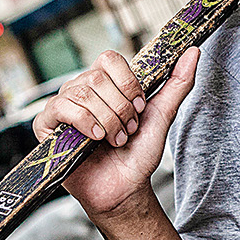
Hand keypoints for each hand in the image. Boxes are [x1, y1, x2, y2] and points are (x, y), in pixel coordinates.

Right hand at [32, 48, 199, 220]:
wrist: (124, 187)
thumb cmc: (138, 154)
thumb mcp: (162, 115)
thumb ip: (178, 83)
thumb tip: (193, 52)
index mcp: (106, 84)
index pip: (110, 59)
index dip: (128, 83)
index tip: (140, 108)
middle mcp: (82, 90)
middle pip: (97, 77)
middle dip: (121, 109)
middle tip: (128, 130)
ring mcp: (63, 105)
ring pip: (82, 93)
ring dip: (107, 120)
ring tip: (115, 139)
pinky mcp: (46, 124)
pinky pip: (61, 107)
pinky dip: (85, 123)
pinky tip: (96, 138)